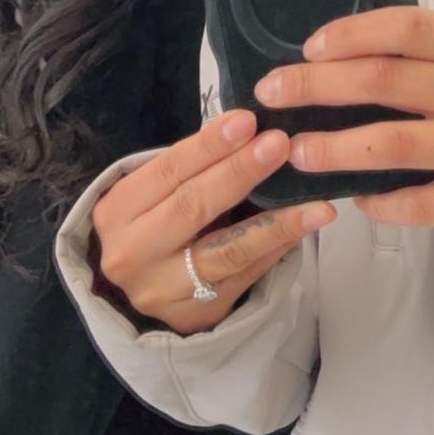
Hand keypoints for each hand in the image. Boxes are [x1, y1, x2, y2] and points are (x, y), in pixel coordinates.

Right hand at [91, 109, 336, 334]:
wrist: (137, 283)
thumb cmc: (149, 219)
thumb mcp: (150, 191)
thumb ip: (190, 168)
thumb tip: (248, 132)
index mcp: (117, 211)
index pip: (168, 170)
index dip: (209, 145)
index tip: (248, 121)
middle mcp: (133, 252)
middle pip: (193, 206)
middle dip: (241, 172)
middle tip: (280, 145)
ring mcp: (163, 289)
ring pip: (226, 252)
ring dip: (276, 224)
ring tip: (316, 204)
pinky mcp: (195, 314)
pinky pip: (244, 276)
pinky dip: (276, 248)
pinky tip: (304, 228)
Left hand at [254, 7, 433, 229]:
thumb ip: (418, 57)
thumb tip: (326, 58)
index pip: (407, 27)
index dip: (352, 33)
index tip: (309, 46)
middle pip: (385, 81)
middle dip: (317, 86)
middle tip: (271, 93)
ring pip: (394, 144)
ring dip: (336, 146)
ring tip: (297, 152)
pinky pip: (421, 204)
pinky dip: (381, 202)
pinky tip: (356, 197)